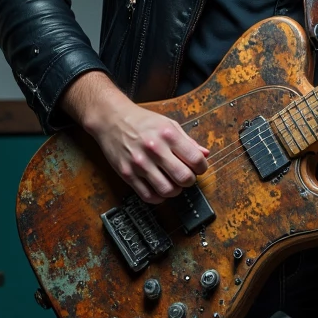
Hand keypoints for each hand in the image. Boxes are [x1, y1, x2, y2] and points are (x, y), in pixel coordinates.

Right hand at [60, 71, 209, 203]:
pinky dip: (158, 197)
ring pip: (167, 190)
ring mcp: (139, 163)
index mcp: (168, 135)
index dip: (202, 167)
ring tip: (172, 183)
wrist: (112, 119)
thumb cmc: (142, 121)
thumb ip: (188, 141)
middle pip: (184, 178)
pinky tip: (159, 189)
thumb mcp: (168, 124)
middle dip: (189, 181)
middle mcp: (154, 149)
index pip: (196, 160)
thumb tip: (205, 154)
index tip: (198, 168)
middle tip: (185, 176)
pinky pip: (148, 196)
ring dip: (175, 190)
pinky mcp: (127, 174)